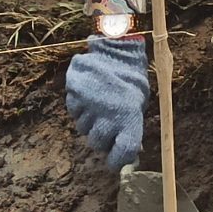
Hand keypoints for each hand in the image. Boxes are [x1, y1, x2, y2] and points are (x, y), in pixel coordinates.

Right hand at [63, 35, 149, 169]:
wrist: (116, 49)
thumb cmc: (131, 78)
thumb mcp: (138, 103)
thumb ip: (132, 128)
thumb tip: (132, 154)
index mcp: (130, 118)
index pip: (122, 154)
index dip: (117, 161)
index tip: (115, 162)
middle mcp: (108, 116)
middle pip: (97, 144)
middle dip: (101, 138)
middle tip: (108, 123)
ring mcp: (90, 106)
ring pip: (83, 129)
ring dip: (90, 122)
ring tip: (100, 103)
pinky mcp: (75, 95)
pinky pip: (75, 111)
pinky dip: (80, 107)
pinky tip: (90, 94)